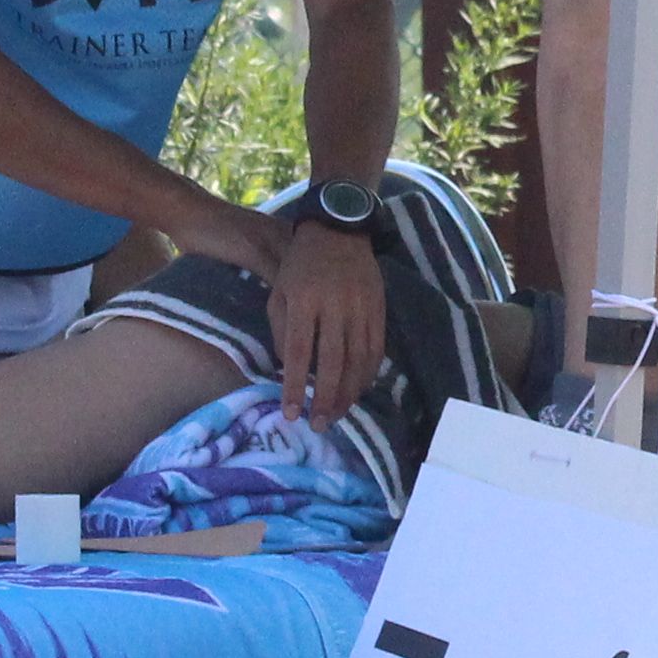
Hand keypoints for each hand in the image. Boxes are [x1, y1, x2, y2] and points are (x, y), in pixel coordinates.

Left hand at [266, 218, 389, 427]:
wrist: (339, 231)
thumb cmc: (300, 265)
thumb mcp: (279, 292)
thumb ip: (281, 331)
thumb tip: (290, 370)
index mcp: (303, 300)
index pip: (300, 352)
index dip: (296, 387)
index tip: (291, 415)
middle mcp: (334, 305)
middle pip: (333, 362)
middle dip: (326, 398)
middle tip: (319, 425)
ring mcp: (360, 307)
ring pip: (358, 360)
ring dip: (348, 393)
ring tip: (337, 415)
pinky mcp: (379, 308)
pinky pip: (376, 349)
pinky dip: (368, 375)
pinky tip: (358, 391)